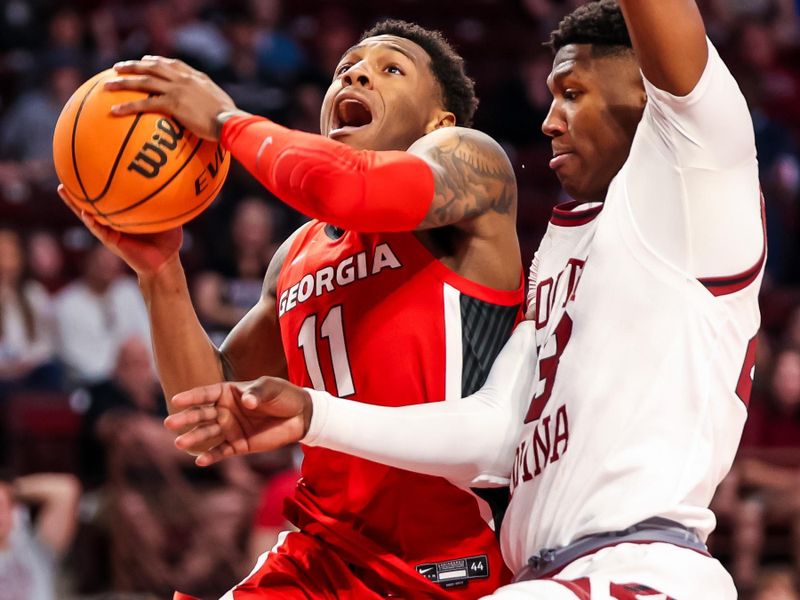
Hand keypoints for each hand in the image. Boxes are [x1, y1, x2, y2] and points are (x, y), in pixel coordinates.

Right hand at [58, 184, 181, 277]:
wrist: (165, 263)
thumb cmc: (168, 240)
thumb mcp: (169, 216)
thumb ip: (169, 200)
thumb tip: (175, 179)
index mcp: (124, 214)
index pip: (108, 196)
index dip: (96, 183)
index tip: (85, 165)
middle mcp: (113, 221)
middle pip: (91, 203)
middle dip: (77, 190)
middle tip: (63, 173)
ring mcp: (110, 231)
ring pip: (88, 215)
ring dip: (74, 204)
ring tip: (62, 190)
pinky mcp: (112, 241)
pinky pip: (100, 230)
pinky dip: (92, 222)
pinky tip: (85, 214)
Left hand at [106, 56, 241, 140]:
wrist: (230, 121)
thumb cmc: (230, 119)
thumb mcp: (221, 102)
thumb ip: (210, 100)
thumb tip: (208, 109)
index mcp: (195, 77)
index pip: (172, 64)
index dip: (155, 61)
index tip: (144, 61)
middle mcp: (184, 79)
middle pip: (152, 67)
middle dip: (132, 66)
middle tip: (117, 67)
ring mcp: (177, 90)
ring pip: (144, 82)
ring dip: (123, 82)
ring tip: (108, 85)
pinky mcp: (173, 104)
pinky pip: (145, 104)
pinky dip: (128, 107)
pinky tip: (115, 110)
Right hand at [164, 377, 311, 465]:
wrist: (301, 416)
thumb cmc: (283, 395)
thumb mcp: (271, 388)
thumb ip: (257, 393)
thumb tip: (246, 402)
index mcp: (229, 392)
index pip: (206, 394)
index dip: (191, 397)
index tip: (175, 400)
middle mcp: (225, 410)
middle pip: (202, 414)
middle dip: (186, 418)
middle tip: (169, 423)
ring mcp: (230, 428)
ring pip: (208, 434)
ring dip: (194, 438)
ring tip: (180, 443)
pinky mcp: (239, 444)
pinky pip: (221, 451)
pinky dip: (211, 456)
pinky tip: (200, 461)